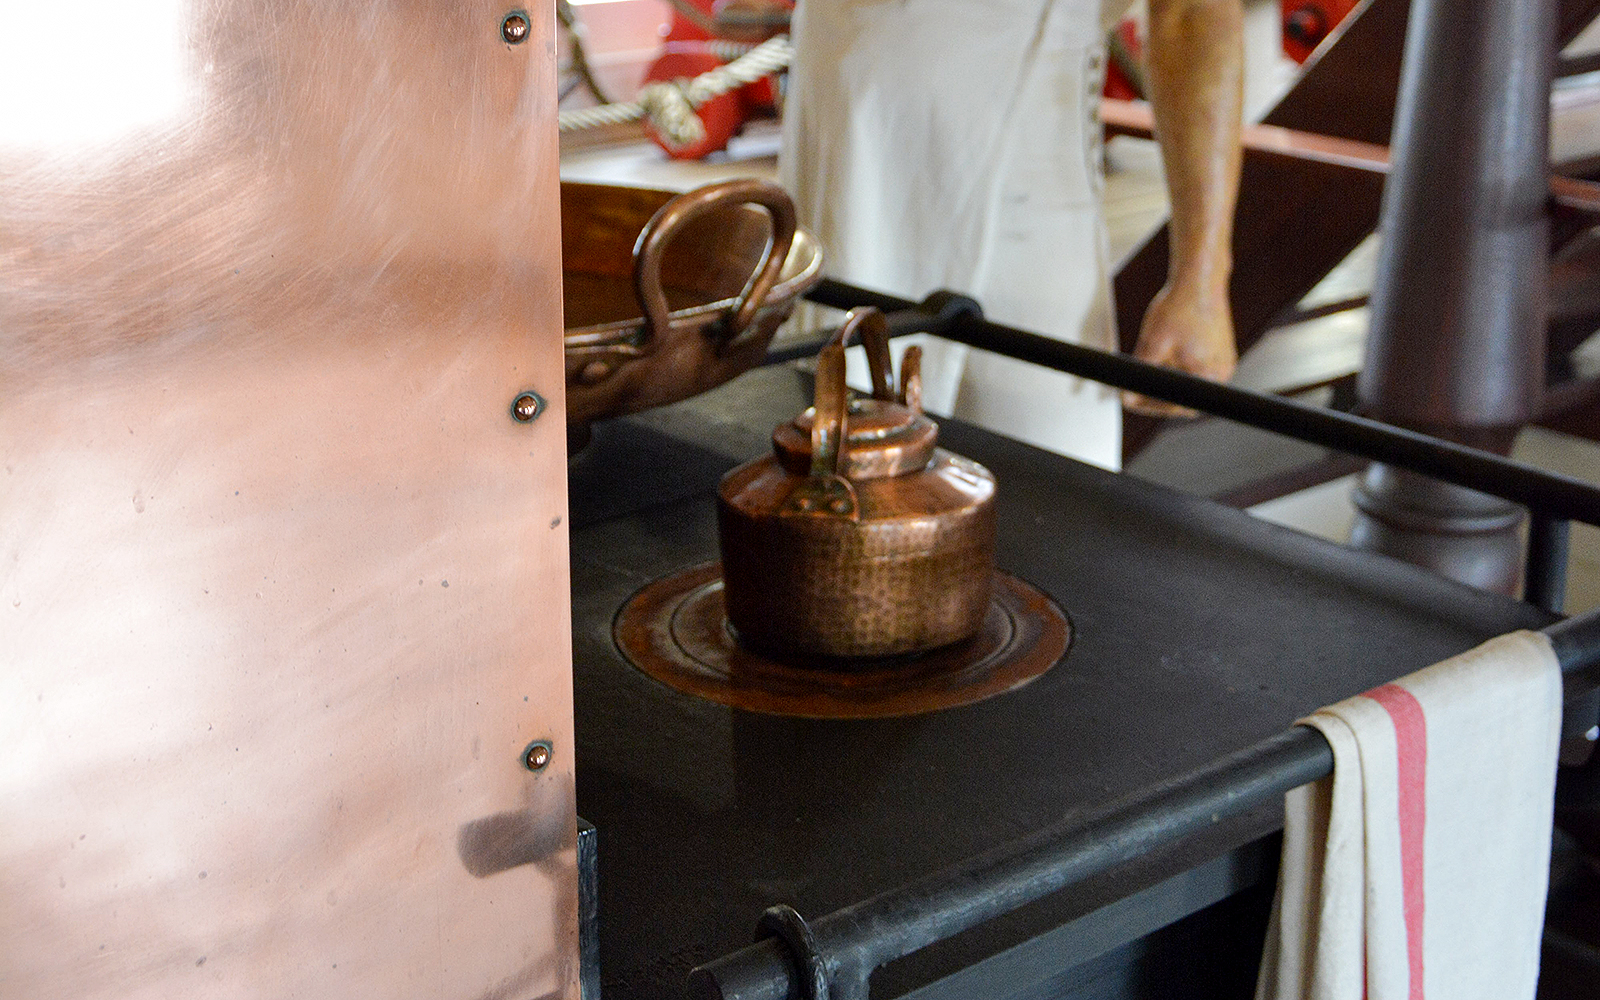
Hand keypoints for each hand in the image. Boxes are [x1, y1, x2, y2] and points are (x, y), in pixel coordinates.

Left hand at [1123, 279, 1236, 417]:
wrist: (1200, 281)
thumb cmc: (1178, 308)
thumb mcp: (1151, 344)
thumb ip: (1140, 375)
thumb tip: (1127, 399)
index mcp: (1207, 376)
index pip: (1174, 407)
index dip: (1149, 406)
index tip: (1133, 399)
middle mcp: (1222, 374)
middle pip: (1185, 402)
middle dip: (1160, 397)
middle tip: (1138, 388)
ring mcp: (1226, 364)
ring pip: (1193, 387)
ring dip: (1172, 384)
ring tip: (1154, 367)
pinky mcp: (1225, 355)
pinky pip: (1202, 374)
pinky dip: (1184, 371)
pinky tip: (1171, 356)